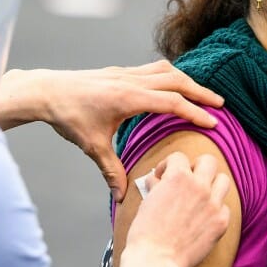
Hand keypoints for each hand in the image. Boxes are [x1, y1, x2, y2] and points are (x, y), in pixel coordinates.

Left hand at [0, 62, 223, 201]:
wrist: (45, 91)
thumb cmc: (68, 118)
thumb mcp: (92, 146)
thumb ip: (112, 170)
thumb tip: (122, 196)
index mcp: (128, 98)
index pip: (171, 102)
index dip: (195, 112)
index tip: (213, 123)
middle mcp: (130, 80)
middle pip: (176, 81)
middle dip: (200, 92)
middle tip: (221, 104)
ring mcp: (125, 73)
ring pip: (166, 71)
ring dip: (187, 81)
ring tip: (203, 94)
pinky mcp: (119, 72)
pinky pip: (153, 69)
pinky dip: (170, 76)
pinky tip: (174, 87)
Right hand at [118, 152, 230, 266]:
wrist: (156, 260)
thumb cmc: (145, 232)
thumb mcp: (147, 201)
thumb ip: (157, 186)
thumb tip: (159, 180)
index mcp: (178, 177)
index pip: (179, 157)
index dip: (168, 165)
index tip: (164, 176)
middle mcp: (199, 186)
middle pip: (208, 161)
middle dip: (196, 167)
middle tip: (189, 179)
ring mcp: (213, 204)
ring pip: (223, 181)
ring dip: (212, 184)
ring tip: (201, 195)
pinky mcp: (220, 222)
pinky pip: (225, 207)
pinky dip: (215, 209)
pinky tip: (204, 217)